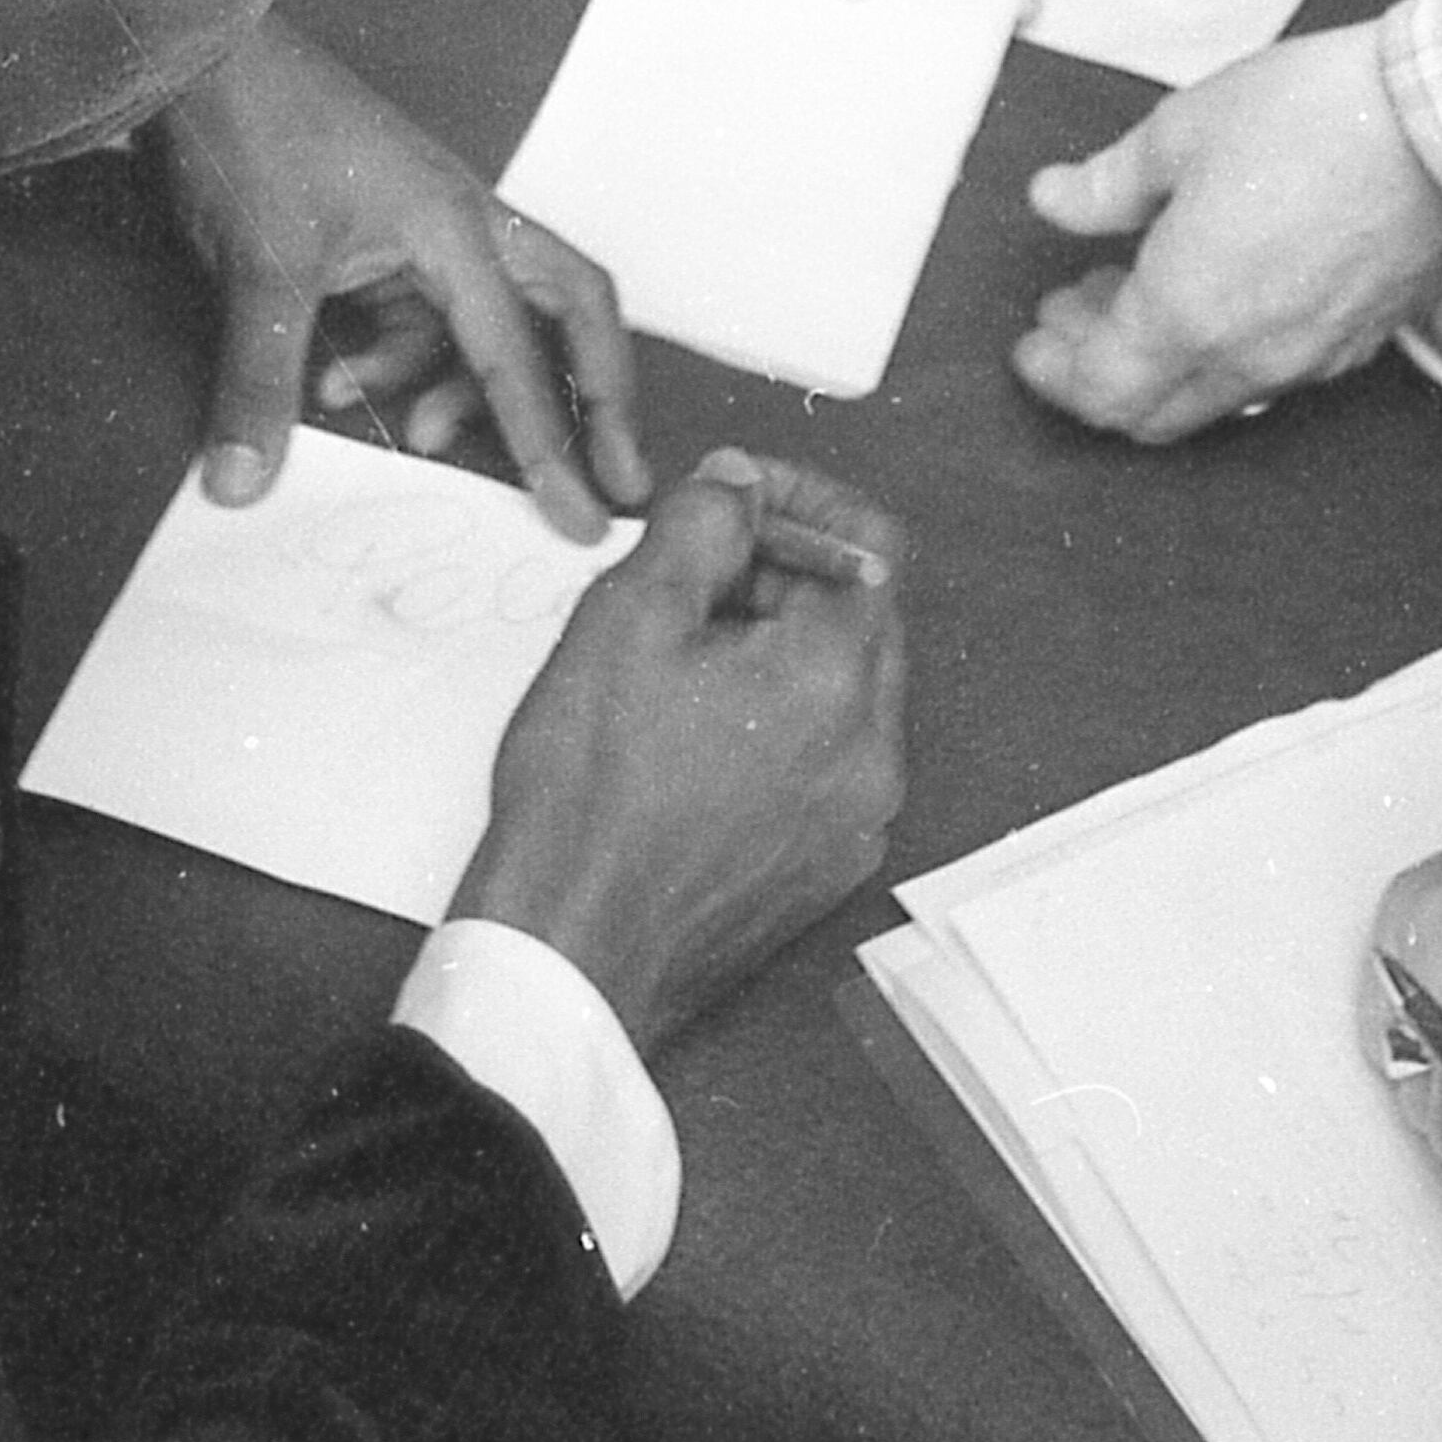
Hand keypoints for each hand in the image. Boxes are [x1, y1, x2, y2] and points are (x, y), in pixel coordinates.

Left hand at [154, 19, 648, 537]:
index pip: (520, 356)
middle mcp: (462, 224)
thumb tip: (244, 483)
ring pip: (487, 325)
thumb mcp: (260, 264)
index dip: (554, 446)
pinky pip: (419, 319)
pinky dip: (397, 364)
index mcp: (457, 224)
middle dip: (594, 398)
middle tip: (613, 478)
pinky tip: (337, 388)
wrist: (202, 55)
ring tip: (425, 442)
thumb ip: (260, 380)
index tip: (588, 516)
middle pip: (568, 313)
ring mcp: (425, 229)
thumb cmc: (252, 127)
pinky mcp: (383, 237)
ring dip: (465, 390)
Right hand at [455, 444, 905, 1053]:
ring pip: (844, 690)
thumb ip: (701, 525)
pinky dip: (779, 723)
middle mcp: (872, 753)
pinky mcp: (826, 868)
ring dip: (779, 648)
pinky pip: (827, 761)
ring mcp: (855, 820)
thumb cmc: (588, 797)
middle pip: (861, 613)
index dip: (800, 499)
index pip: (869, 541)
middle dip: (783, 573)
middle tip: (692, 575)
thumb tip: (740, 487)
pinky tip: (694, 734)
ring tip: (681, 659)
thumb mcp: (627, 617)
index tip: (734, 499)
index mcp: (837, 680)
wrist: (569, 955)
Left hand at [1012, 21, 1441, 435]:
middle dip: (1097, 372)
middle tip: (1074, 309)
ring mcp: (1307, 361)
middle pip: (1148, 413)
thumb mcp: (1180, 133)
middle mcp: (1245, 359)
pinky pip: (1270, 376)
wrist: (1440, 127)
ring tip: (1139, 287)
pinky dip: (1222, 352)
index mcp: (1186, 312)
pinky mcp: (1356, 345)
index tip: (1032, 339)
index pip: (1098, 389)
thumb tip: (1052, 200)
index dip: (1053, 372)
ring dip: (1160, 362)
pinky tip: (1219, 287)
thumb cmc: (1309, 119)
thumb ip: (1106, 185)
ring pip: (1210, 399)